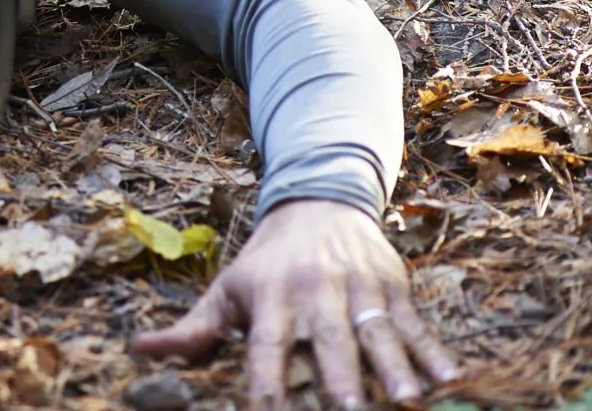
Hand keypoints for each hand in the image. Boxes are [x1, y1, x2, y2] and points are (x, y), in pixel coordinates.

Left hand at [131, 198, 457, 407]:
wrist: (316, 201)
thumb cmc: (266, 262)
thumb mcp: (226, 289)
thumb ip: (192, 329)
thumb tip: (139, 350)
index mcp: (269, 297)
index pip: (264, 343)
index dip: (265, 376)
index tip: (267, 408)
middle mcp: (313, 292)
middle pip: (327, 338)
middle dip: (339, 376)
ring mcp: (357, 287)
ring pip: (376, 331)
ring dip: (394, 368)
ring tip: (408, 402)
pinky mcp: (391, 285)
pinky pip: (414, 323)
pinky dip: (434, 350)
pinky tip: (453, 378)